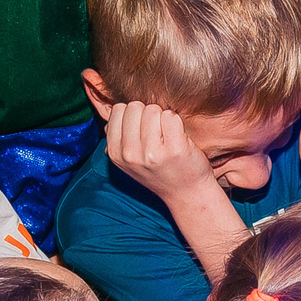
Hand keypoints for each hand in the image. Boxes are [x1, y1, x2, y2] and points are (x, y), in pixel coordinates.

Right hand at [104, 101, 218, 206]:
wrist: (187, 193)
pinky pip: (171, 116)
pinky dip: (177, 121)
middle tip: (157, 133)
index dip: (133, 114)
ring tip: (167, 136)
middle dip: (147, 114)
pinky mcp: (175, 149)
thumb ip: (119, 137)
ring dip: (163, 117)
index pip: (119, 110)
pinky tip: (179, 137)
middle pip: (135, 106)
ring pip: (153, 109)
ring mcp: (152, 152)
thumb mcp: (129, 160)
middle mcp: (130, 154)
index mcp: (116, 153)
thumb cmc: (160, 171)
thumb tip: (114, 111)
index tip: (142, 129)